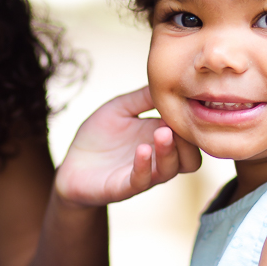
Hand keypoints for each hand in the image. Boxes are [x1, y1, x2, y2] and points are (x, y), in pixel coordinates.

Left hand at [55, 87, 201, 206]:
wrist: (73, 165)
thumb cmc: (99, 136)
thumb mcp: (121, 108)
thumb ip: (143, 96)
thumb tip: (168, 79)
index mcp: (161, 138)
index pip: (190, 135)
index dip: (194, 121)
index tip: (191, 103)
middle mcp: (158, 159)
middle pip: (191, 159)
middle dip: (190, 142)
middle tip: (182, 122)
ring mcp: (143, 174)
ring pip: (170, 170)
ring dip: (170, 151)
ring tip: (162, 133)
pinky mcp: (123, 186)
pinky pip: (141, 180)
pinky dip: (144, 165)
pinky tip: (142, 149)